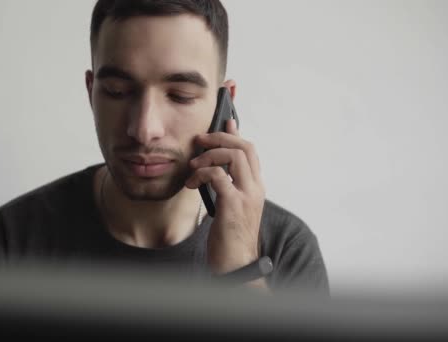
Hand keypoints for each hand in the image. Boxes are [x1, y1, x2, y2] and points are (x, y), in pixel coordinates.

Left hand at [185, 119, 265, 275]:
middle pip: (244, 147)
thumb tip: (217, 166)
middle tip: (199, 141)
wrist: (236, 265)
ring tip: (194, 167)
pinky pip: (218, 177)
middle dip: (219, 137)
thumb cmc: (230, 237)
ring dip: (209, 156)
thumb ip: (226, 184)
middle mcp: (255, 188)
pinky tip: (192, 184)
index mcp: (255, 187)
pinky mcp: (233, 206)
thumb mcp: (229, 206)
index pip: (250, 150)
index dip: (235, 133)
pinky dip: (202, 174)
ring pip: (234, 156)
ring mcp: (246, 196)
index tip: (223, 122)